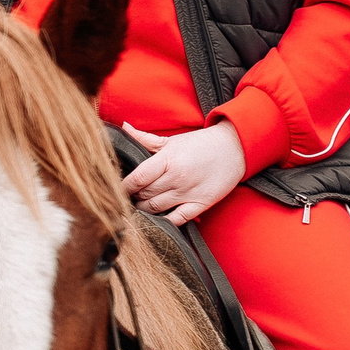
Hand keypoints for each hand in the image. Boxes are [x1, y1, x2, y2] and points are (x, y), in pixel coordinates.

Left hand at [120, 121, 245, 225]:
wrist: (235, 149)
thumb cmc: (200, 144)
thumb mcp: (172, 140)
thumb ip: (145, 138)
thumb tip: (124, 128)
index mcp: (167, 160)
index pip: (137, 178)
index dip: (123, 187)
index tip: (115, 189)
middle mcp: (176, 178)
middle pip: (144, 194)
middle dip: (132, 197)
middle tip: (125, 198)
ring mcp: (188, 193)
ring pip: (156, 208)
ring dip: (143, 209)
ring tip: (138, 206)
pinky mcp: (201, 204)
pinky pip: (177, 219)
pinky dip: (163, 221)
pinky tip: (156, 218)